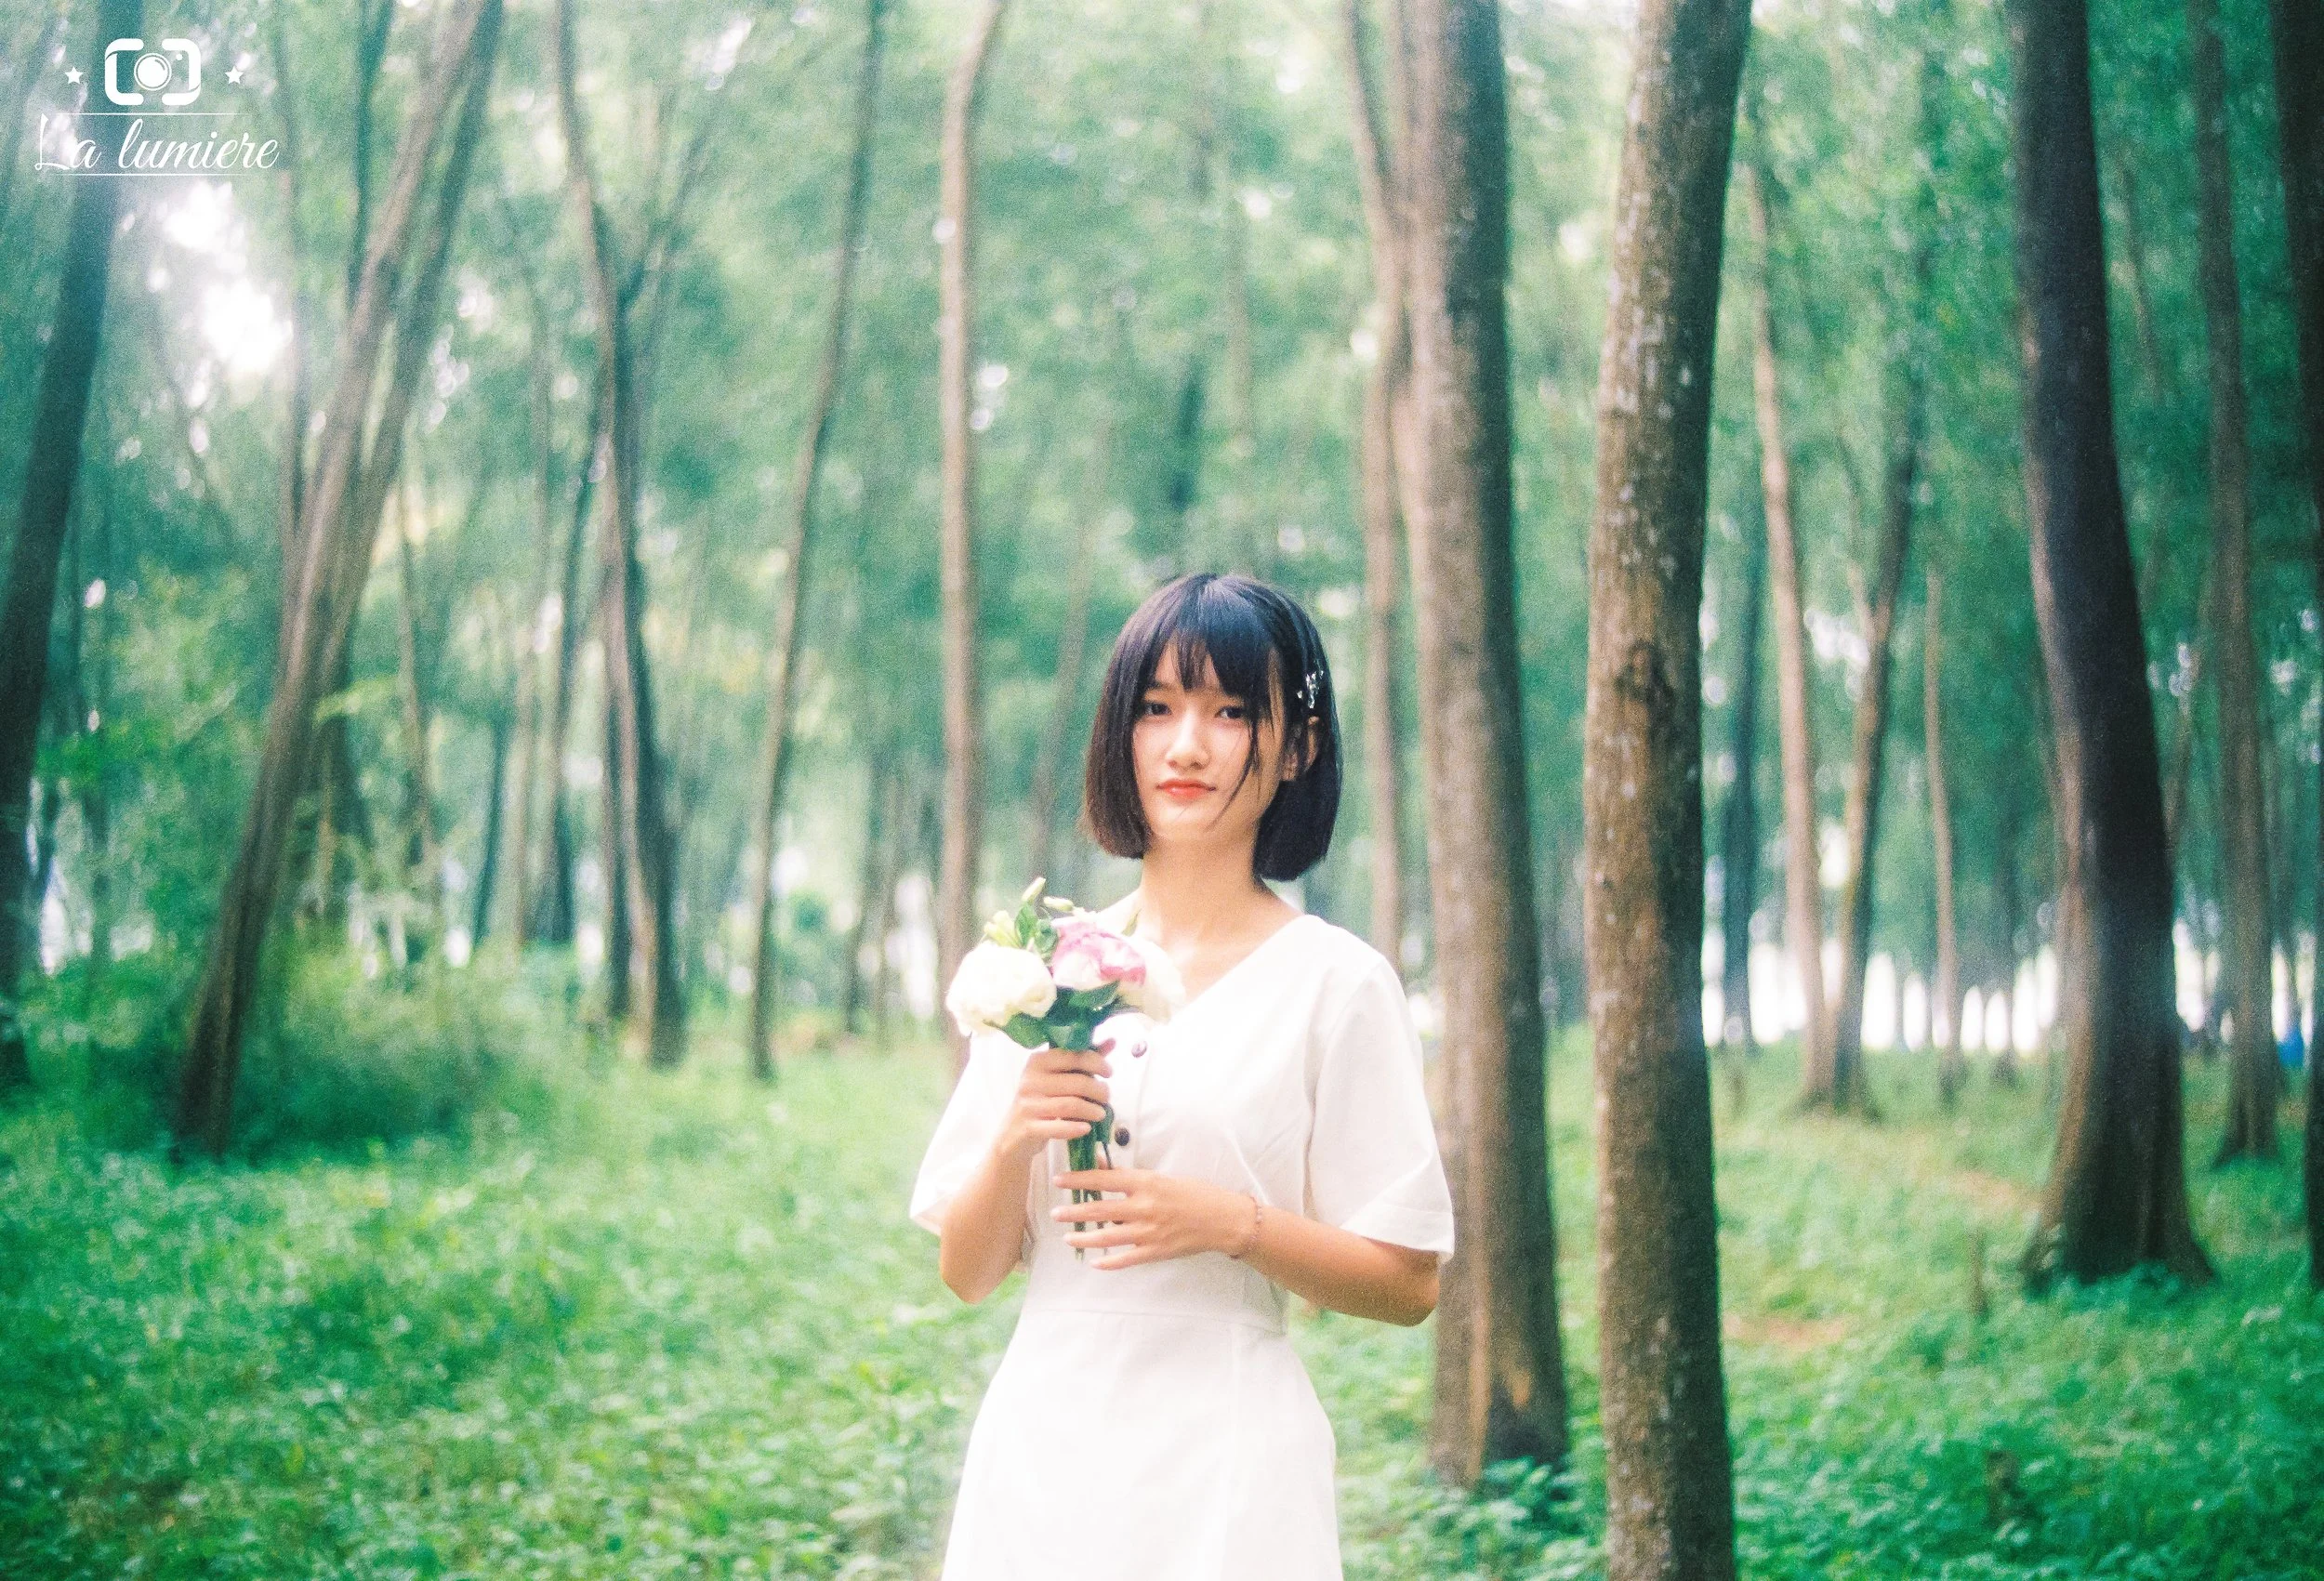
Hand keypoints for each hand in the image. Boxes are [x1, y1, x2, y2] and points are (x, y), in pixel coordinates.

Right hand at [995, 1038, 1114, 1162]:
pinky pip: (1058, 1127)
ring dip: (1092, 1110)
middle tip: (1106, 1097)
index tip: (1109, 1073)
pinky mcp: (1029, 1127)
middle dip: (1099, 1090)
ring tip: (1100, 1113)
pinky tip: (1086, 1128)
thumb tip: (1112, 1042)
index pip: (1073, 1055)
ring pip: (1071, 1105)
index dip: (1096, 1062)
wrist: (1013, 1134)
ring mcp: (1028, 1104)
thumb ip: (1082, 1060)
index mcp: (1038, 1062)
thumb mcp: (1057, 1078)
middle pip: (1077, 1082)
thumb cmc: (1040, 1101)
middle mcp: (1031, 1080)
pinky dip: (1076, 1128)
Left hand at [1049, 1166, 1254, 1269]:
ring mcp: (1149, 1231)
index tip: (1060, 1180)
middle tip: (1054, 1213)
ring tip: (1067, 1237)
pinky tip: (1094, 1263)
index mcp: (1147, 1183)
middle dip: (1073, 1211)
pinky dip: (1108, 1262)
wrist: (1223, 1220)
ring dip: (1084, 1238)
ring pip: (1107, 1237)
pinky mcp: (1156, 1251)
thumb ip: (1133, 1179)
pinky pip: (1126, 1259)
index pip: (1105, 1179)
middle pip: (1100, 1209)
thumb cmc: (1195, 1194)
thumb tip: (1103, 1169)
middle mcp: (1145, 1206)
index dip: (1079, 1179)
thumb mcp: (1163, 1178)